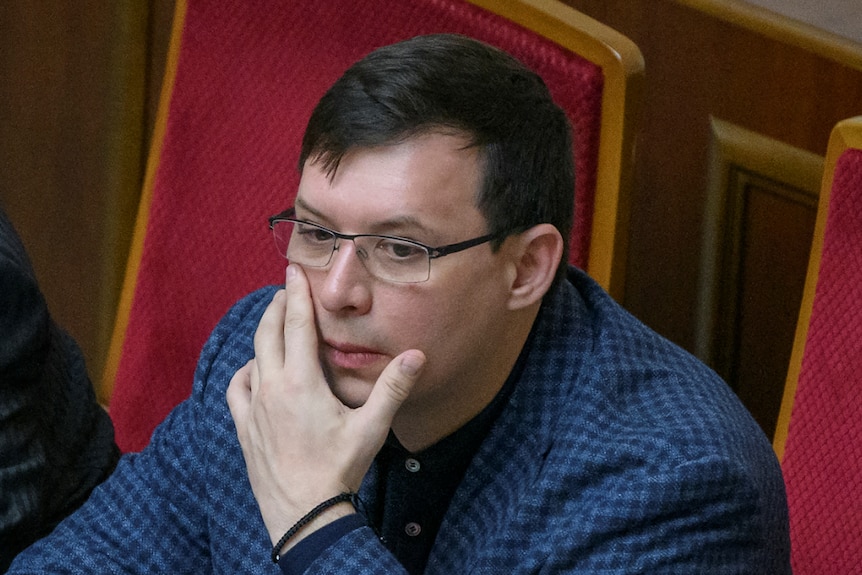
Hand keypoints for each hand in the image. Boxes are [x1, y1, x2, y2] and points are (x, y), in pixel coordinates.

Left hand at [227, 264, 425, 550]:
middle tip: (285, 289)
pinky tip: (254, 372)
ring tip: (274, 325)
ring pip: (252, 357)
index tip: (293, 272)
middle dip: (276, 306)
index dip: (295, 294)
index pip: (296, 324)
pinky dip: (245, 371)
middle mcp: (272, 387)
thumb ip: (393, 388)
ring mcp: (254, 408)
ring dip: (262, 335)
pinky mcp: (245, 428)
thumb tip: (417, 356)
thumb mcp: (372, 427)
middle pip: (268, 333)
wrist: (304, 514)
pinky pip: (237, 388)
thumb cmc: (338, 469)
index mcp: (301, 381)